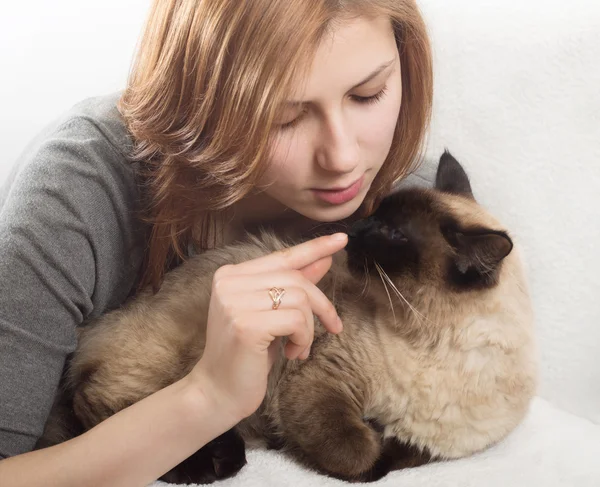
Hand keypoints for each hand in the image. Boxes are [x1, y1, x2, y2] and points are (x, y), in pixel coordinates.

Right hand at [189, 233, 347, 421]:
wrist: (217, 393)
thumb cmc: (247, 354)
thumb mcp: (272, 314)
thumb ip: (293, 285)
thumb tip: (324, 259)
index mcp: (232, 275)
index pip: (282, 256)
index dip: (314, 248)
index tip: (342, 239)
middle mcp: (229, 282)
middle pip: (295, 278)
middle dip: (320, 305)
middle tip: (332, 327)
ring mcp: (235, 302)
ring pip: (300, 299)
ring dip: (309, 328)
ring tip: (298, 348)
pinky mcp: (246, 325)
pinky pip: (297, 321)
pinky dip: (304, 339)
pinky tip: (292, 353)